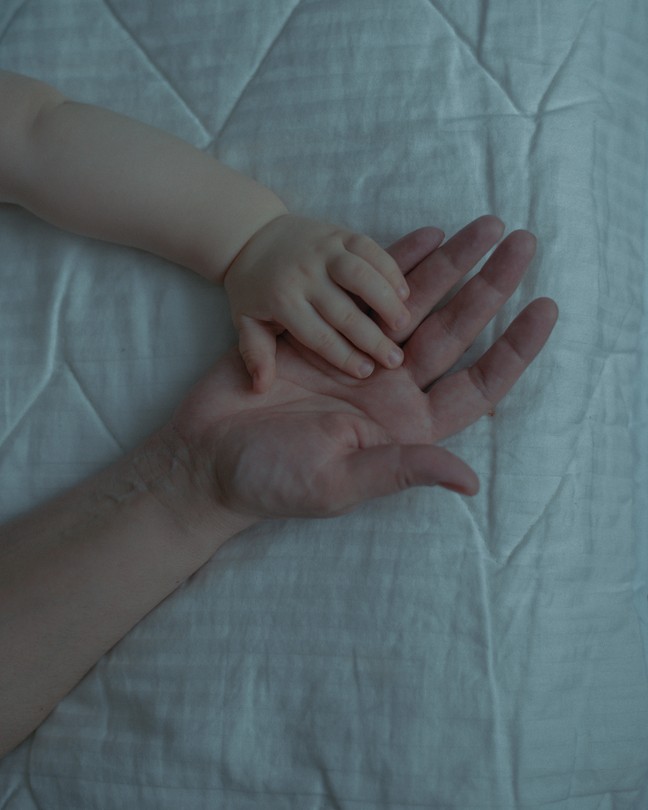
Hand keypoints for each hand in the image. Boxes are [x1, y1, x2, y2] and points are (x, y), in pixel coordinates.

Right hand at [175, 216, 557, 520]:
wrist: (205, 455)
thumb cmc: (270, 480)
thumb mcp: (338, 481)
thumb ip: (402, 469)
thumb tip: (470, 482)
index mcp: (405, 426)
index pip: (477, 386)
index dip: (514, 349)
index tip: (544, 308)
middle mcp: (391, 387)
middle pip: (455, 331)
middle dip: (490, 287)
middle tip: (522, 244)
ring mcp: (359, 355)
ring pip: (415, 303)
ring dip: (450, 265)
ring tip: (485, 225)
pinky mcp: (324, 331)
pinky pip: (366, 290)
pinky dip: (395, 263)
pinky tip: (424, 235)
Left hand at [223, 214, 411, 392]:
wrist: (252, 235)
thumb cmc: (254, 288)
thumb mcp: (246, 322)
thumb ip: (255, 354)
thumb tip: (260, 388)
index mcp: (281, 301)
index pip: (318, 336)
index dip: (344, 356)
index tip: (366, 372)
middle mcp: (303, 274)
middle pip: (344, 312)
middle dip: (372, 339)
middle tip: (394, 361)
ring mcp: (322, 250)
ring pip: (361, 276)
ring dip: (386, 300)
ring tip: (403, 324)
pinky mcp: (338, 233)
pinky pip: (370, 249)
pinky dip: (389, 269)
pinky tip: (402, 292)